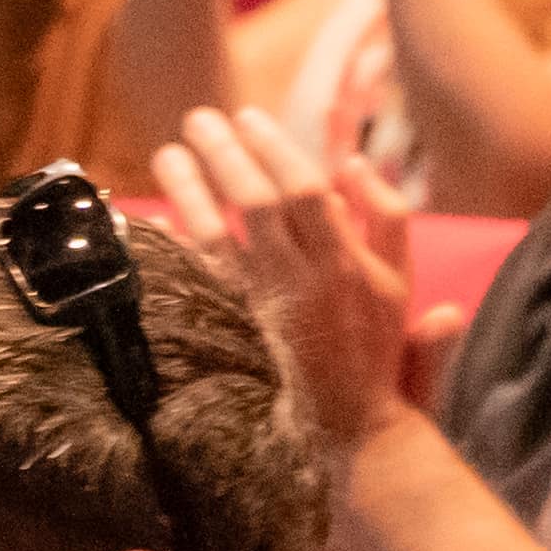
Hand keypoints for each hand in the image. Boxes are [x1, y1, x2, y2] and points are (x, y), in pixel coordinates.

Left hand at [152, 108, 449, 449]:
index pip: (307, 188)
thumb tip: (355, 164)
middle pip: (257, 200)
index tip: (248, 117)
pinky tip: (150, 219)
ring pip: (216, 233)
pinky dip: (169, 247)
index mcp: (350, 263)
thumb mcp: (400, 281)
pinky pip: (192, 280)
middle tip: (199, 118)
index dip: (274, 147)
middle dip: (224, 152)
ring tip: (167, 153)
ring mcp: (264, 310)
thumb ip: (389, 218)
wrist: (354, 432)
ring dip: (188, 187)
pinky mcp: (233, 335)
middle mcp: (306, 282)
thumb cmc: (375, 349)